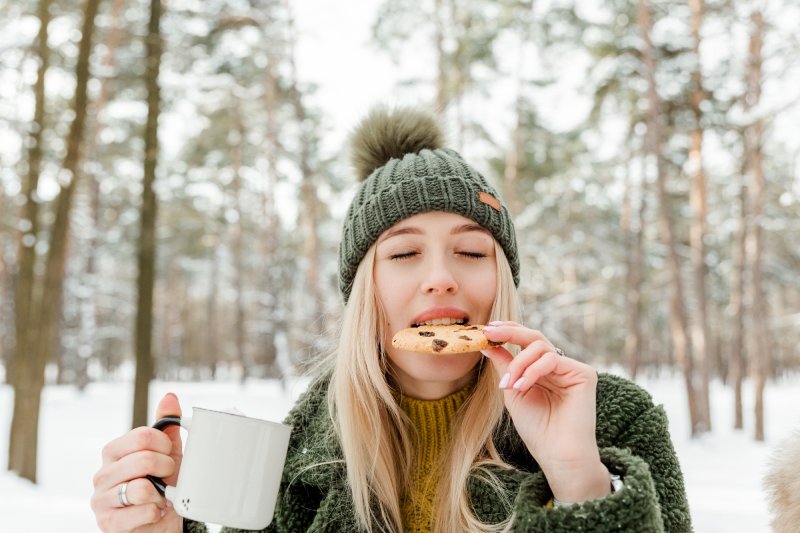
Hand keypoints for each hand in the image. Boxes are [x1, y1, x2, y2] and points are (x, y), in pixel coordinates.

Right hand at [90, 394, 183, 531]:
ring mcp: (101, 499)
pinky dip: (156, 512)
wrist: (159, 521)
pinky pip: (140, 512)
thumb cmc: (161, 485)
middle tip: (168, 477)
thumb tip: (170, 397)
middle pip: (144, 459)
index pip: (143, 436)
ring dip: (161, 494)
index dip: (165, 445)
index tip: (169, 455)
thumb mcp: (168, 453)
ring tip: (160, 496)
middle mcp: (103, 474)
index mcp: (114, 451)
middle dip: (166, 469)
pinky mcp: (108, 523)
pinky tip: (155, 511)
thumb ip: (167, 425)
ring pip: (140, 488)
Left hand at [481, 321, 609, 502]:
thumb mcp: (513, 390)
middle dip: (509, 332)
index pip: (526, 342)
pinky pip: (552, 359)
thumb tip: (487, 342)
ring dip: (518, 363)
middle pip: (534, 337)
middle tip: (489, 332)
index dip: (508, 332)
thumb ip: (505, 365)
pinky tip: (522, 386)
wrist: (558, 455)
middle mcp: (559, 366)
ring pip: (540, 347)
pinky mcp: (583, 373)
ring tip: (508, 384)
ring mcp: (572, 369)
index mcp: (543, 370)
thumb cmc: (537, 429)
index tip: (486, 330)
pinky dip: (532, 370)